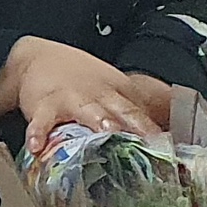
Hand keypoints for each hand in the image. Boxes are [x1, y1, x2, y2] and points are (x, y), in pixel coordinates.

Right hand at [0, 37, 163, 153]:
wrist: (38, 57)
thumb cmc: (80, 82)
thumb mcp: (112, 89)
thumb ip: (135, 112)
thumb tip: (167, 134)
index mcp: (119, 92)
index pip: (142, 111)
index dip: (156, 129)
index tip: (170, 149)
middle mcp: (99, 95)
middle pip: (121, 111)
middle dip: (136, 125)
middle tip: (150, 144)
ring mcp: (72, 99)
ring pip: (87, 112)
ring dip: (98, 122)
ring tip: (105, 134)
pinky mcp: (44, 105)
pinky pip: (42, 121)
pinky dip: (38, 133)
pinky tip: (37, 147)